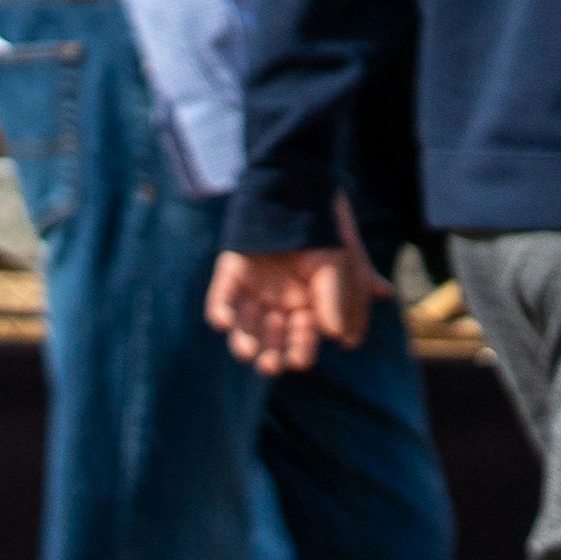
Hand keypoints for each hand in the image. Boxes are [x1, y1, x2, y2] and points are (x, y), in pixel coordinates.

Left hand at [207, 244, 376, 373]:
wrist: (295, 194)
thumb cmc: (323, 235)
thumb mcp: (338, 267)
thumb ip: (339, 300)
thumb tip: (341, 338)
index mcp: (307, 308)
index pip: (303, 338)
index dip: (301, 349)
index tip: (301, 359)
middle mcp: (279, 304)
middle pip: (272, 338)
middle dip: (271, 355)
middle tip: (270, 365)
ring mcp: (253, 290)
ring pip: (244, 325)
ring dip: (244, 341)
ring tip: (247, 351)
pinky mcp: (231, 274)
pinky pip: (220, 298)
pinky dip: (219, 311)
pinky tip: (222, 322)